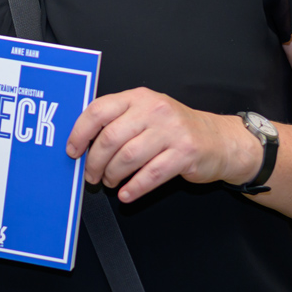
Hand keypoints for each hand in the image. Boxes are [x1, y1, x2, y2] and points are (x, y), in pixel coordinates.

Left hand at [68, 89, 260, 201]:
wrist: (218, 139)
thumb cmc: (175, 129)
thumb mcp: (147, 113)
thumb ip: (118, 120)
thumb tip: (83, 142)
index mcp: (138, 97)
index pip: (99, 110)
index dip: (80, 133)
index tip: (73, 151)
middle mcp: (154, 110)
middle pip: (110, 138)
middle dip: (95, 162)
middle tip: (92, 175)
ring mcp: (171, 131)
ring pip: (127, 157)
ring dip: (112, 175)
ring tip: (110, 182)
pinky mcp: (184, 153)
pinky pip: (150, 175)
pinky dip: (134, 188)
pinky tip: (126, 193)